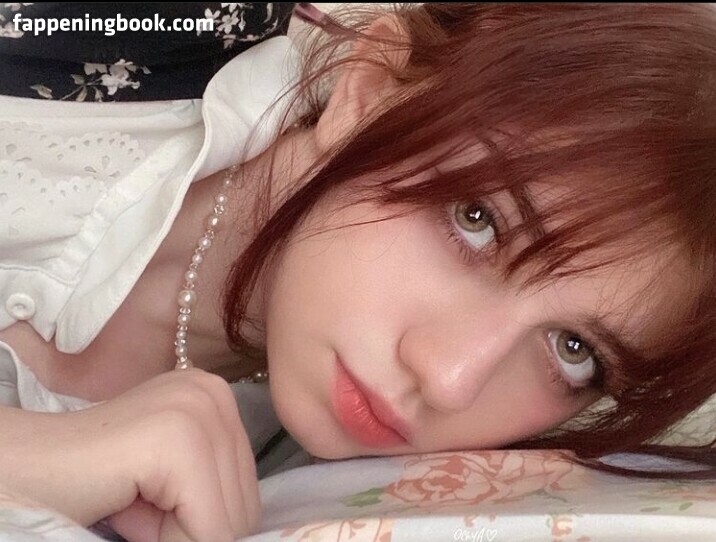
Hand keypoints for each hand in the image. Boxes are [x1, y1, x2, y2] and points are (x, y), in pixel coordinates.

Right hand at [3, 368, 260, 541]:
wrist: (20, 471)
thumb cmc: (92, 485)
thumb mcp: (174, 486)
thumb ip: (217, 498)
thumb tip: (258, 534)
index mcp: (219, 398)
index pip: (248, 492)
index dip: (203, 522)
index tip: (152, 503)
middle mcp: (216, 391)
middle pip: (245, 506)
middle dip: (192, 529)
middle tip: (136, 505)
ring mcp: (198, 407)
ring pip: (230, 521)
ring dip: (177, 535)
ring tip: (130, 500)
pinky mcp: (177, 437)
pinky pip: (208, 527)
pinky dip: (166, 539)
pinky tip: (127, 502)